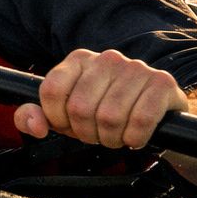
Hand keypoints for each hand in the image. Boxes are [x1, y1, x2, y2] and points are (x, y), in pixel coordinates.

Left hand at [13, 48, 186, 148]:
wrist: (158, 113)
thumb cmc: (104, 112)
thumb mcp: (64, 116)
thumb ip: (35, 117)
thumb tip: (35, 126)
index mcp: (78, 60)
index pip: (51, 90)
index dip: (57, 118)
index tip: (69, 125)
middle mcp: (106, 58)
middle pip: (80, 108)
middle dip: (86, 133)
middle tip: (98, 135)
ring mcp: (136, 67)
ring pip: (109, 117)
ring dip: (112, 138)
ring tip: (117, 136)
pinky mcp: (161, 82)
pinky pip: (140, 120)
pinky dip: (135, 138)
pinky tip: (135, 137)